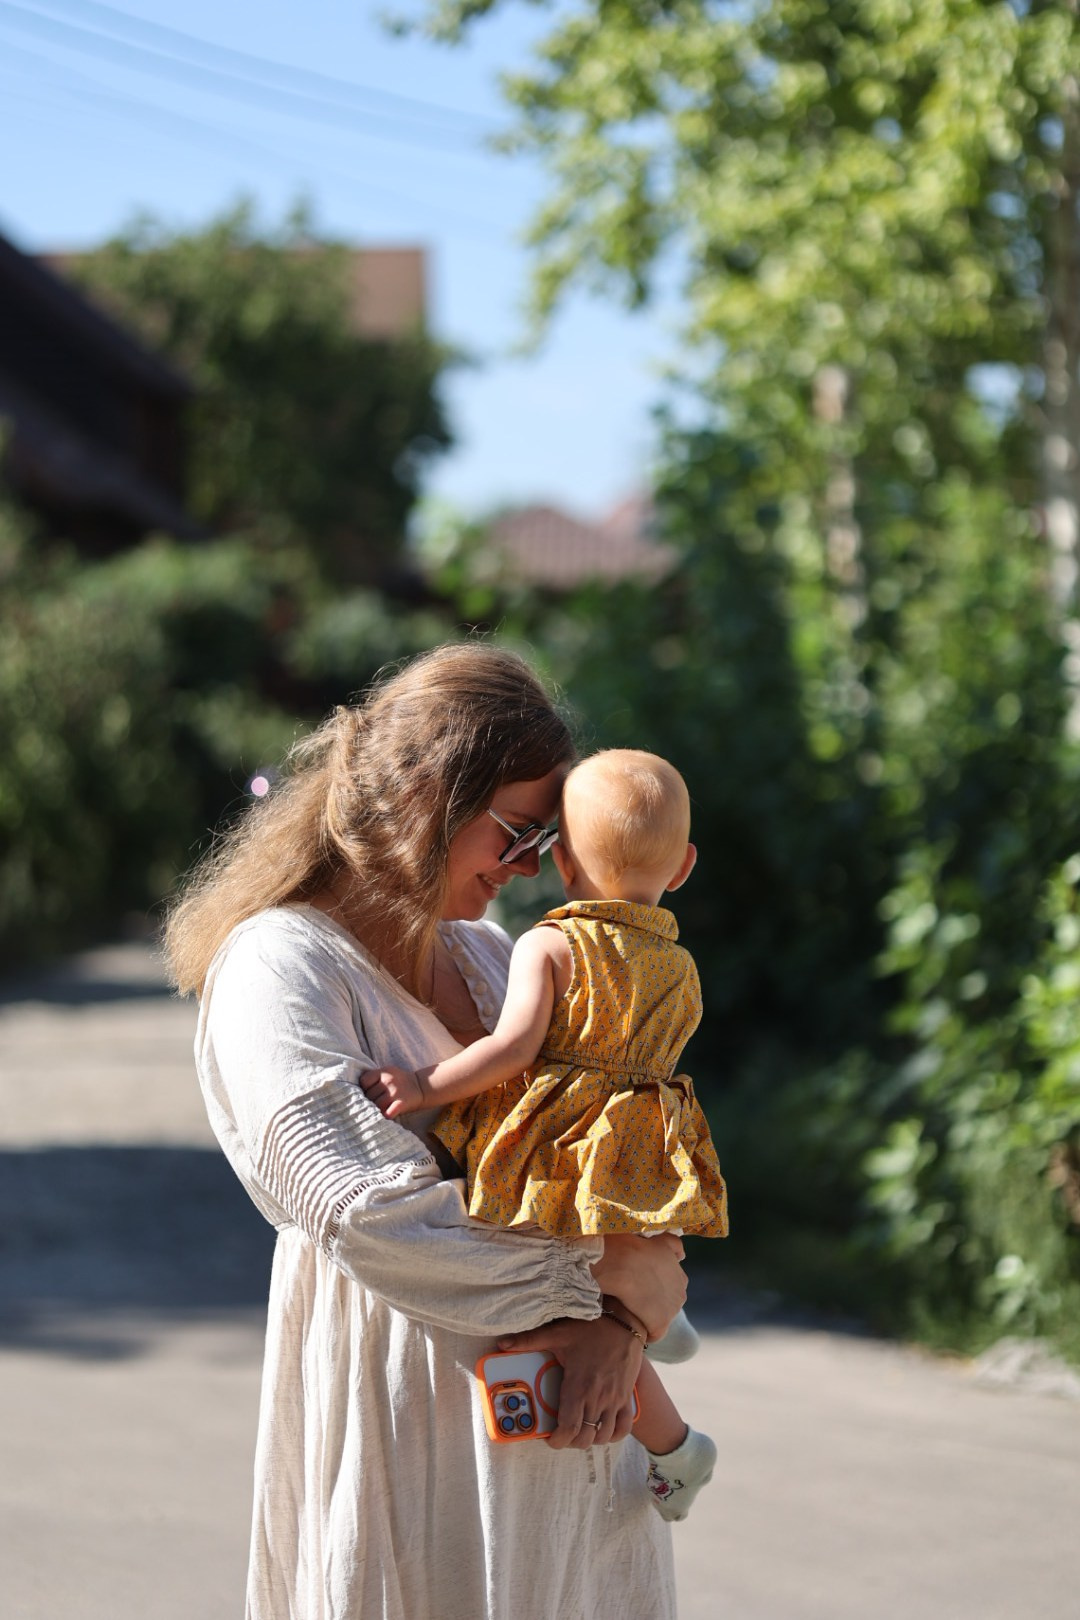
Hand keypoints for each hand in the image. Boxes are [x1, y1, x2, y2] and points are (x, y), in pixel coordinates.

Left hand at [359, 1066, 423, 1117]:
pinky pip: (387, 1113)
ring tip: (378, 1111)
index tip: (367, 1092)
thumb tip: (356, 1090)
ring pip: (376, 1105)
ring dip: (375, 1110)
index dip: (363, 1088)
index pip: (364, 1081)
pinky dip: (384, 1116)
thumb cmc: (400, 1080)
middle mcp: (388, 1081)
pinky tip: (383, 1116)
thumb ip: (375, 1077)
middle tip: (372, 1104)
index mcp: (384, 1072)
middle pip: (369, 1095)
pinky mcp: (401, 1104)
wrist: (421, 1086)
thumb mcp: (388, 1072)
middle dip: (369, 1101)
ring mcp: (395, 1093)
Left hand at [494, 1316, 642, 1449]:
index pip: (569, 1428)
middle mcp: (598, 1398)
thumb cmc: (591, 1328)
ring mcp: (614, 1400)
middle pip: (584, 1437)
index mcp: (579, 1386)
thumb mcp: (558, 1332)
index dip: (558, 1441)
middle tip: (561, 1434)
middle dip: (570, 1442)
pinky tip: (603, 1429)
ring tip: (579, 1431)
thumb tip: (502, 1343)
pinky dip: (614, 1435)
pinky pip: (624, 1428)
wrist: (624, 1322)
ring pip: (603, 1437)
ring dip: (590, 1439)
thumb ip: (530, 1341)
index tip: (550, 1439)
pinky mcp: (627, 1397)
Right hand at [590, 1233, 686, 1344]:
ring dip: (647, 1317)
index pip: (669, 1289)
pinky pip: (654, 1334)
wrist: (620, 1262)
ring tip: (629, 1309)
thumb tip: (682, 1256)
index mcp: (681, 1277)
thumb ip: (674, 1245)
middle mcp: (681, 1295)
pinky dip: (645, 1332)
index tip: (639, 1285)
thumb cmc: (634, 1247)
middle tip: (632, 1298)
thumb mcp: (659, 1239)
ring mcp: (672, 1311)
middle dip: (652, 1304)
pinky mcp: (661, 1324)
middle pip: (666, 1305)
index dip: (653, 1288)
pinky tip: (632, 1323)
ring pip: (660, 1319)